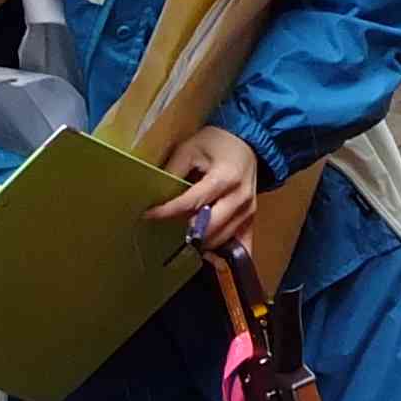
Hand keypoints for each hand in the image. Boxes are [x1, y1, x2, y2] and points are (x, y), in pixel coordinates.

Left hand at [148, 124, 261, 247]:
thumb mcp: (190, 148)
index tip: (148, 215)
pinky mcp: (251, 219)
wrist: (247, 142)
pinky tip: (209, 258)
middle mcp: (240, 198)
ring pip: (220, 238)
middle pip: (209, 226)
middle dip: (185, 230)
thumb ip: (173, 171)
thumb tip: (153, 193)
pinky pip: (242, 245)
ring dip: (199, 241)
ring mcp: (249, 211)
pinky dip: (225, 254)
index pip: (192, 202)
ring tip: (179, 237)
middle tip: (163, 229)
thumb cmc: (217, 143)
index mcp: (225, 178)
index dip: (168, 211)